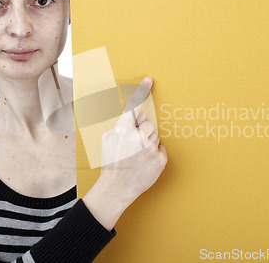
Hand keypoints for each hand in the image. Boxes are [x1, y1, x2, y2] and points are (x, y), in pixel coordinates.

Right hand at [83, 77, 166, 230]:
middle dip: (142, 132)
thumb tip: (139, 115)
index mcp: (122, 130)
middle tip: (133, 147)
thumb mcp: (108, 141)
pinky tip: (144, 163)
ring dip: (148, 143)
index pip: (133, 107)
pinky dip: (154, 154)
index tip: (149, 80)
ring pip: (155, 137)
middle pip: (148, 125)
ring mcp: (150, 148)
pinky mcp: (160, 159)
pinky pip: (160, 149)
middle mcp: (138, 137)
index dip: (141, 91)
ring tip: (137, 157)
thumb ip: (122, 125)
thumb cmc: (111, 163)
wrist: (116, 188)